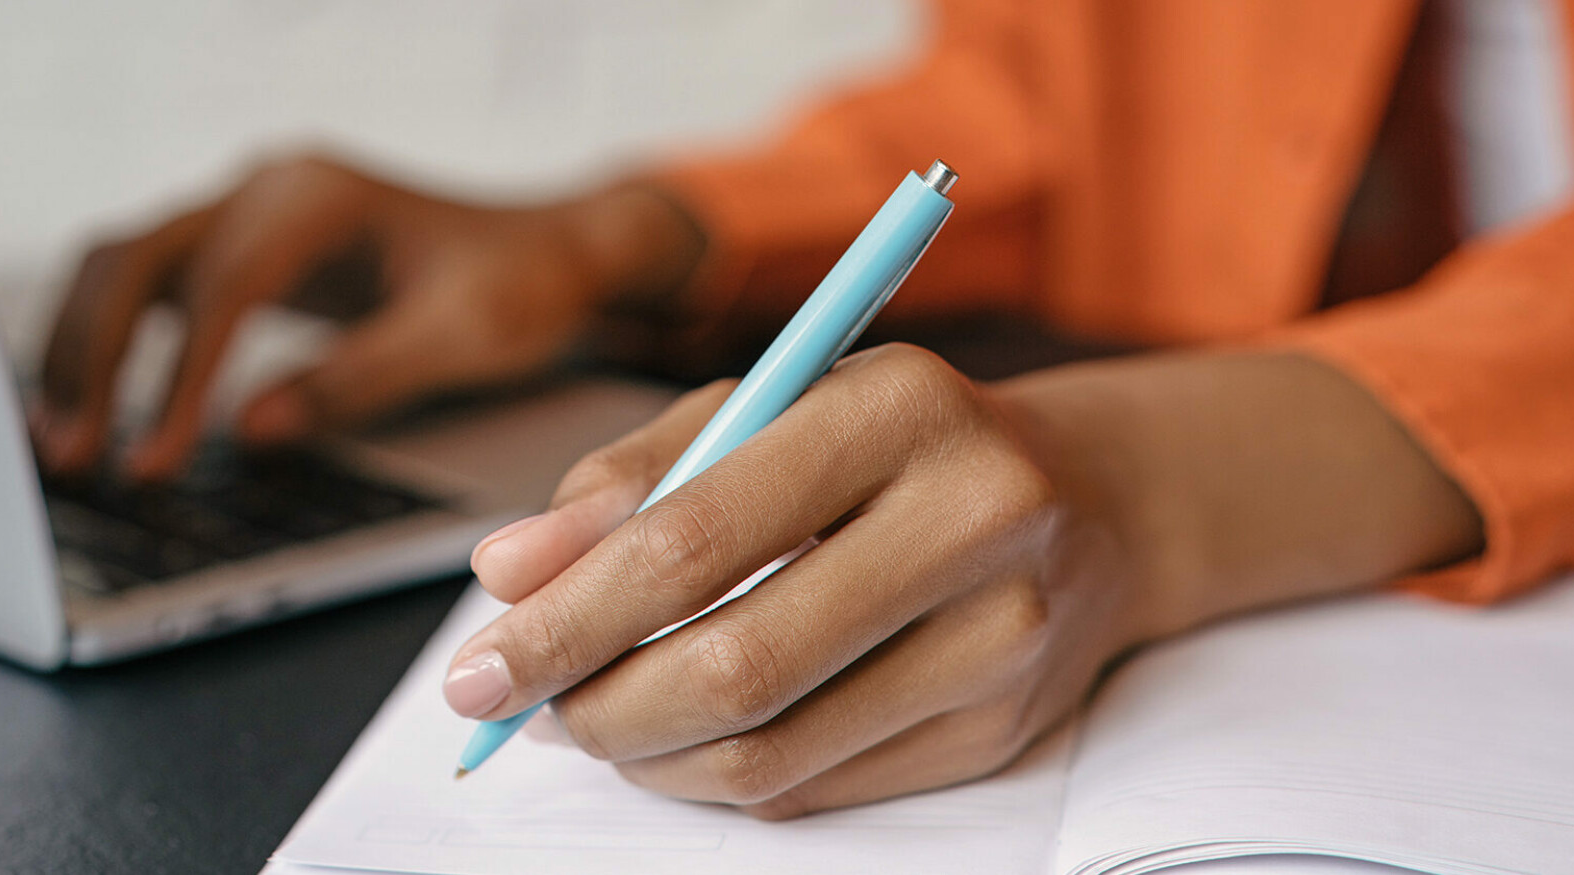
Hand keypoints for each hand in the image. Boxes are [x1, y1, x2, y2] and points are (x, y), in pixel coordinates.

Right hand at [34, 152, 703, 478]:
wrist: (553, 253)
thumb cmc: (521, 286)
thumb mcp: (463, 336)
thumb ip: (361, 378)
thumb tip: (253, 431)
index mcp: (319, 197)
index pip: (221, 284)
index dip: (179, 375)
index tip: (158, 456)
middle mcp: (268, 190)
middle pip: (136, 258)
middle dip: (92, 359)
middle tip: (71, 457)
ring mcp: (246, 215)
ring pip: (123, 267)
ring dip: (81, 352)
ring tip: (60, 446)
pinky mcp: (242, 252)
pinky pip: (148, 289)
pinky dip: (109, 346)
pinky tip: (91, 411)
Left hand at [442, 346, 1483, 818]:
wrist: (1094, 499)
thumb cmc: (899, 441)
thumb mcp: (768, 406)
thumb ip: (632, 475)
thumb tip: (507, 573)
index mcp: (898, 406)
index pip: (696, 538)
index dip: (566, 618)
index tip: (479, 664)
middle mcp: (973, 519)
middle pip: (737, 665)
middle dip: (596, 707)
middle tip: (524, 710)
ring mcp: (1005, 638)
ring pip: (774, 750)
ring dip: (648, 755)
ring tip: (593, 720)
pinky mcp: (1005, 727)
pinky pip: (819, 788)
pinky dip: (722, 777)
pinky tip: (685, 738)